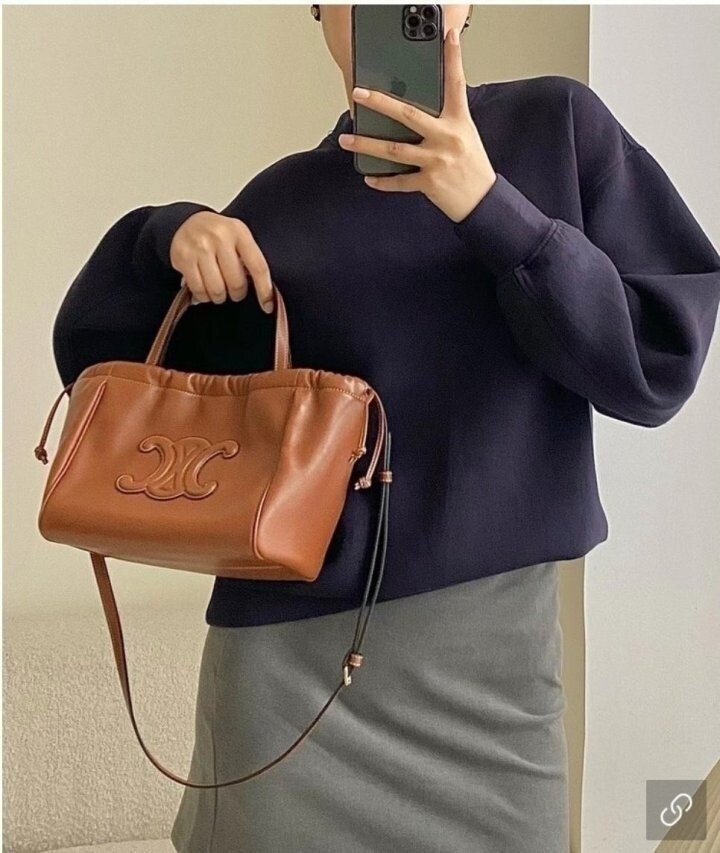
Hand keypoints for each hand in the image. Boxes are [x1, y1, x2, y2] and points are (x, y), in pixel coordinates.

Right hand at [169, 211, 274, 311]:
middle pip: (236, 283)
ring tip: (218, 290)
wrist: (189, 222)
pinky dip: (203, 296)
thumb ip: (249, 260)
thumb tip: (262, 294)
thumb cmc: (219, 236)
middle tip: (234, 292)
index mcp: (239, 232)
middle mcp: (220, 237)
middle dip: (237, 294)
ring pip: (217, 289)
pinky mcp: (184, 257)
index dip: (264, 290)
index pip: (258, 267)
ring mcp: (200, 247)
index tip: (267, 306)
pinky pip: (198, 289)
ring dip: (219, 297)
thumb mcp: (239, 238)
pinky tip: (204, 289)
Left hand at [337, 26, 496, 222]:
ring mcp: (436, 161)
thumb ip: (442, 120)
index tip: (449, 36)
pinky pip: (400, 182)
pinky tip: (369, 177)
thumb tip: (411, 111)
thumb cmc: (471, 165)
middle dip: (380, 103)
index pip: (456, 83)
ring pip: (394, 150)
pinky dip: (382, 181)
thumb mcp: (464, 135)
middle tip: (358, 94)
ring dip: (367, 145)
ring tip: (347, 140)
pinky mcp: (429, 183)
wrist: (483, 200)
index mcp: (458, 121)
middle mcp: (447, 138)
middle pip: (408, 115)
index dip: (454, 58)